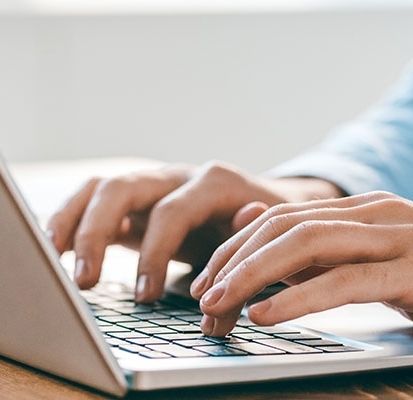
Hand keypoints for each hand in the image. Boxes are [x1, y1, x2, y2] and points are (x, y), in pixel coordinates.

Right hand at [46, 160, 340, 302]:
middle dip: (95, 232)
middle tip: (84, 281)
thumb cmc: (263, 228)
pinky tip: (53, 247)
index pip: (170, 211)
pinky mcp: (133, 202)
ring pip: (97, 188)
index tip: (144, 296)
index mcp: (211, 182)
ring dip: (70, 221)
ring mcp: (150, 186)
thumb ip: (247, 249)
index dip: (154, 253)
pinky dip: (69, 221)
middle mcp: (174, 176)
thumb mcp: (264, 240)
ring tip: (51, 257)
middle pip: (120, 188)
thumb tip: (234, 251)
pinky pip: (92, 202)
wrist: (264, 207)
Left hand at [190, 191, 412, 336]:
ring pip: (308, 244)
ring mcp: (401, 238)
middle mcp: (379, 214)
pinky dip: (299, 296)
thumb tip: (245, 221)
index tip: (205, 280)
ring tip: (219, 304)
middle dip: (234, 261)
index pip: (279, 219)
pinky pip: (346, 281)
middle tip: (202, 296)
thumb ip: (306, 246)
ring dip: (253, 275)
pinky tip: (264, 313)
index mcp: (360, 210)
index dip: (234, 249)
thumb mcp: (355, 262)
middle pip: (285, 227)